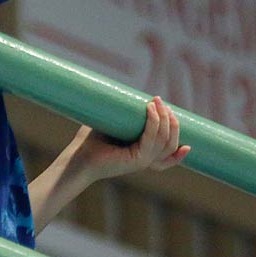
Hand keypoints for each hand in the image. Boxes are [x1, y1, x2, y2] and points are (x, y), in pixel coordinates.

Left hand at [69, 96, 190, 183]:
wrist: (78, 157)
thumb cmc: (91, 140)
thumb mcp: (113, 124)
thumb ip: (123, 114)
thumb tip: (129, 95)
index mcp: (144, 154)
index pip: (170, 150)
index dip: (176, 134)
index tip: (175, 113)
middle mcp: (147, 160)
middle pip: (171, 143)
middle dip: (172, 121)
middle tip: (162, 102)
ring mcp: (144, 161)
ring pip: (166, 141)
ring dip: (165, 119)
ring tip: (156, 102)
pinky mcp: (137, 161)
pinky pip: (152, 141)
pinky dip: (154, 124)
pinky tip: (150, 110)